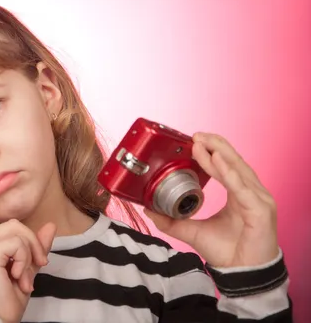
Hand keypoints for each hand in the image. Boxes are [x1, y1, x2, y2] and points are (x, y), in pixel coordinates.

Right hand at [0, 206, 56, 322]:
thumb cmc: (8, 298)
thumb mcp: (27, 269)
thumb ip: (35, 247)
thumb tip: (50, 226)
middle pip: (14, 224)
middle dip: (33, 242)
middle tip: (39, 265)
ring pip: (17, 231)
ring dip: (29, 253)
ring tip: (24, 277)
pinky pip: (16, 243)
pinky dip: (24, 259)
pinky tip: (17, 275)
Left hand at [144, 132, 279, 267]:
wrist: (240, 275)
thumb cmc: (226, 252)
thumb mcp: (192, 231)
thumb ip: (171, 221)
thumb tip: (149, 210)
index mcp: (240, 194)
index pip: (226, 166)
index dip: (212, 152)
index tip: (194, 140)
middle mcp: (251, 193)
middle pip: (235, 162)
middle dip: (216, 145)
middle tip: (196, 135)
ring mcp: (259, 201)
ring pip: (239, 170)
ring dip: (221, 154)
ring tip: (204, 143)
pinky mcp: (261, 211)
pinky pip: (244, 189)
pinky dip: (231, 174)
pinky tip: (219, 162)